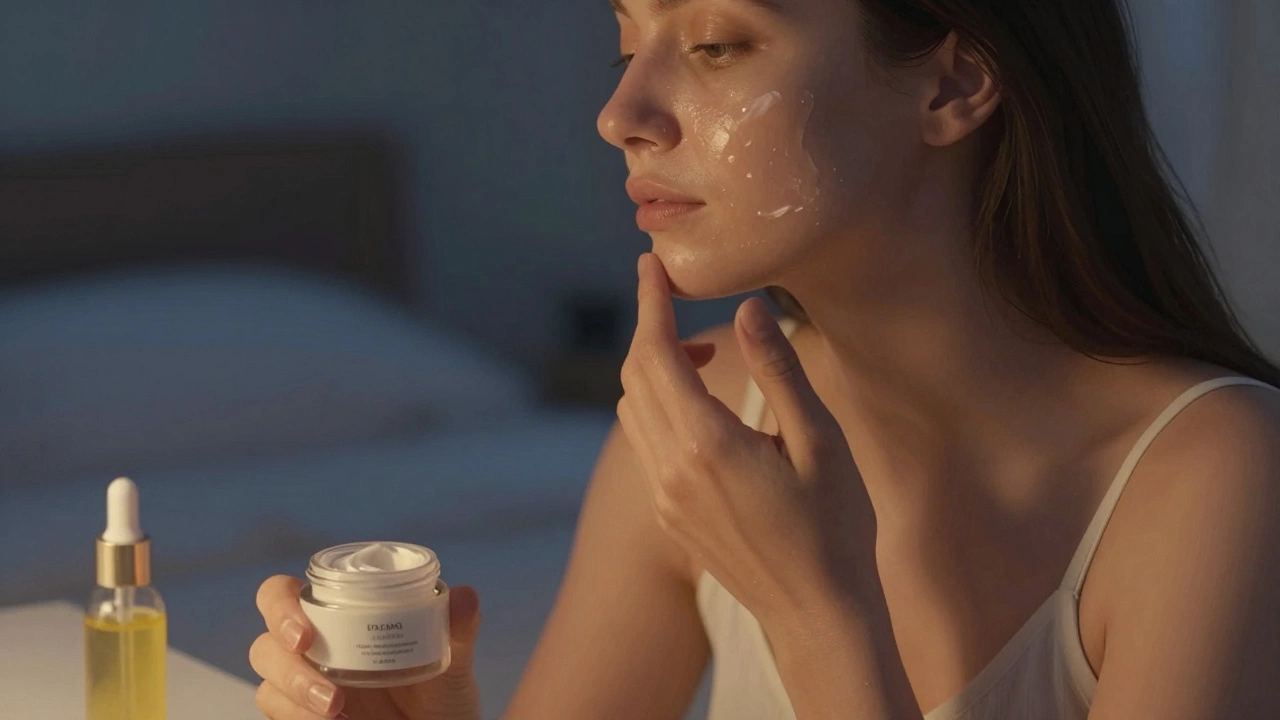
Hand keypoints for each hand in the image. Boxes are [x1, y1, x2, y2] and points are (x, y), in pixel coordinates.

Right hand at [250, 575, 482, 719]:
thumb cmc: (442, 694)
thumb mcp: (455, 663)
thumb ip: (459, 630)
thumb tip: (466, 596)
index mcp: (338, 617)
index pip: (283, 594)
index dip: (280, 606)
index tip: (305, 634)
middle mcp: (313, 649)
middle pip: (265, 644)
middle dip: (286, 666)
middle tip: (330, 693)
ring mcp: (304, 687)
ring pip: (267, 686)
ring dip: (295, 700)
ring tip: (337, 714)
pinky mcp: (303, 718)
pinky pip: (279, 717)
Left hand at [616, 253, 878, 629]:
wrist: (818, 616)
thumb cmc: (836, 528)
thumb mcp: (820, 441)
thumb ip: (778, 371)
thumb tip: (749, 308)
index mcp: (707, 444)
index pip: (655, 353)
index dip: (649, 301)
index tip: (650, 263)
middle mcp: (671, 470)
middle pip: (635, 376)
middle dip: (650, 329)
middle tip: (680, 302)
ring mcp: (663, 496)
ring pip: (634, 410)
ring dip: (654, 370)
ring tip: (704, 357)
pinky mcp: (668, 514)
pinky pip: (645, 443)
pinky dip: (658, 407)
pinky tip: (703, 410)